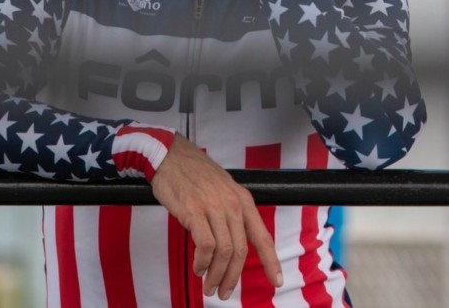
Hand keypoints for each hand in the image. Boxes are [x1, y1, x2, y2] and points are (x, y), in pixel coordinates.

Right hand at [150, 134, 282, 297]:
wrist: (172, 156)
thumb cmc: (196, 175)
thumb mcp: (224, 190)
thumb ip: (232, 214)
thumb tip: (235, 246)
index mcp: (243, 201)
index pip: (263, 236)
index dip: (271, 261)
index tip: (277, 281)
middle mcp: (232, 205)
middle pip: (241, 251)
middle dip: (233, 277)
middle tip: (224, 293)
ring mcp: (213, 207)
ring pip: (224, 251)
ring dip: (216, 274)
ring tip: (209, 285)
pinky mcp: (193, 211)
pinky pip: (205, 245)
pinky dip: (202, 262)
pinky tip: (197, 268)